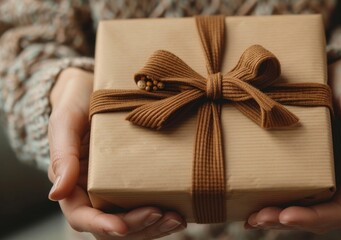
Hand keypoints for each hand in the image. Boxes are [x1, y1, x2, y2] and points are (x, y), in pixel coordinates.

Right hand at [48, 67, 185, 238]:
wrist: (96, 89)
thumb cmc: (76, 103)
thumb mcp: (65, 122)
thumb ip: (62, 155)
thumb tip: (56, 194)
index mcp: (72, 184)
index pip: (81, 217)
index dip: (101, 225)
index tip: (122, 226)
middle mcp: (94, 193)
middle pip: (113, 226)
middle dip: (138, 227)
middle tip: (163, 215)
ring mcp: (117, 190)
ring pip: (133, 224)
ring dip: (155, 227)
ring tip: (177, 220)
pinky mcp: (137, 182)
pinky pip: (147, 207)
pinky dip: (163, 217)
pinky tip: (181, 214)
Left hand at [245, 57, 340, 233]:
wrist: (331, 74)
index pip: (336, 210)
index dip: (312, 218)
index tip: (287, 214)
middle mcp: (328, 178)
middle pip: (310, 215)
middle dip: (284, 221)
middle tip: (257, 219)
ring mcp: (309, 172)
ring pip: (293, 207)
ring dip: (272, 217)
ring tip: (249, 218)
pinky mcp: (291, 162)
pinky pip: (281, 188)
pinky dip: (265, 200)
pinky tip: (246, 204)